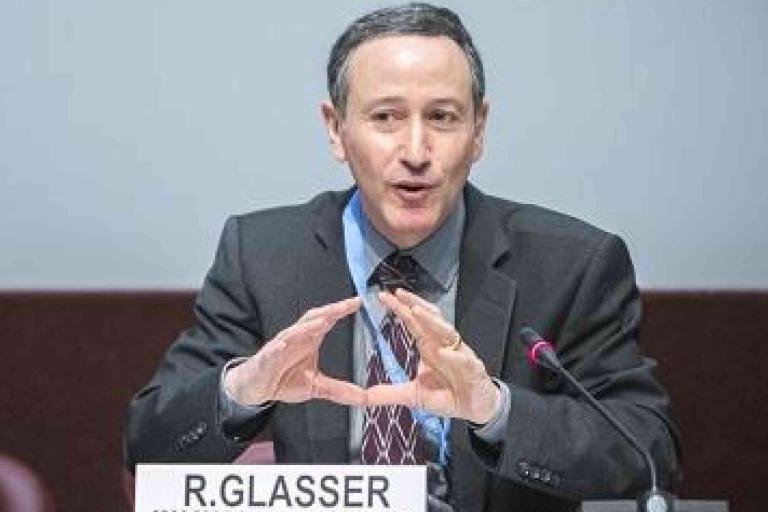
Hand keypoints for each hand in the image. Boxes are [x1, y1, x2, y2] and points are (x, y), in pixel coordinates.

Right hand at [225, 296, 365, 406]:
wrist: (256, 387)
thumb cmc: (284, 380)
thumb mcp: (317, 387)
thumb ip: (340, 390)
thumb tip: (364, 398)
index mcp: (310, 340)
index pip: (328, 320)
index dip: (342, 310)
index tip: (358, 302)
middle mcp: (297, 338)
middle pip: (314, 319)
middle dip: (330, 310)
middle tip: (346, 305)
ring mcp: (281, 346)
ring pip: (295, 331)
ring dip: (308, 326)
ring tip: (322, 321)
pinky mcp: (267, 358)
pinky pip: (273, 350)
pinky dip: (279, 346)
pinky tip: (284, 344)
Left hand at [366, 289, 500, 423]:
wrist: (475, 409)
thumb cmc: (447, 395)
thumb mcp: (413, 396)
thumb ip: (389, 394)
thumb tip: (364, 396)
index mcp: (429, 347)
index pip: (413, 323)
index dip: (400, 309)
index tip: (383, 297)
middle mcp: (443, 345)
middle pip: (429, 319)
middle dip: (413, 304)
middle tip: (397, 294)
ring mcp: (459, 355)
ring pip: (447, 332)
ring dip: (432, 322)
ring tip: (417, 312)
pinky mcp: (473, 370)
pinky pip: (463, 360)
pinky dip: (454, 356)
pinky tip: (444, 352)